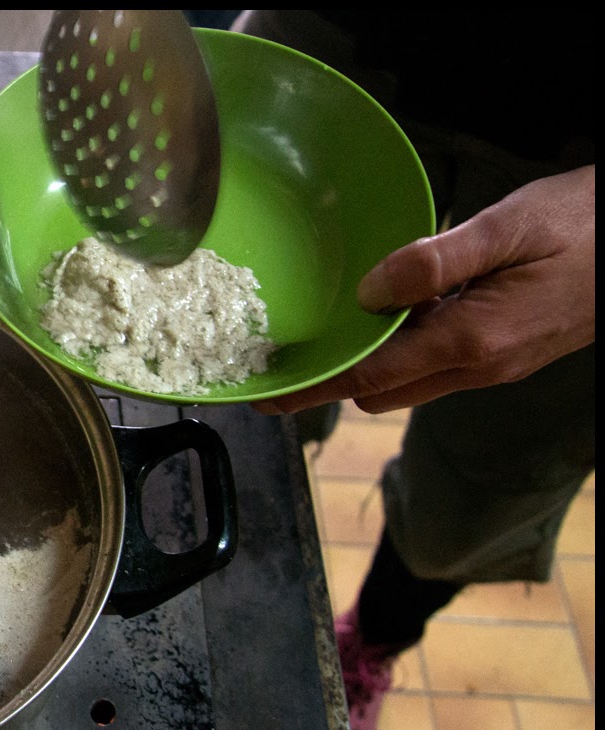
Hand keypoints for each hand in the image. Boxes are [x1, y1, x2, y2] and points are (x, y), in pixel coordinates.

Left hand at [254, 165, 595, 414]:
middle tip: (293, 347)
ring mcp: (495, 365)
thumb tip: (369, 291)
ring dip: (371, 361)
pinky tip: (398, 307)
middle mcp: (480, 366)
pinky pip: (436, 363)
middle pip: (381, 391)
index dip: (313, 388)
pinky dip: (405, 347)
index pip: (369, 378)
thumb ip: (435, 261)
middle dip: (335, 378)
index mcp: (473, 341)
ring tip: (332, 327)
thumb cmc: (587, 223)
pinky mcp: (505, 353)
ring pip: (409, 381)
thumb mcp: (508, 226)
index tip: (268, 394)